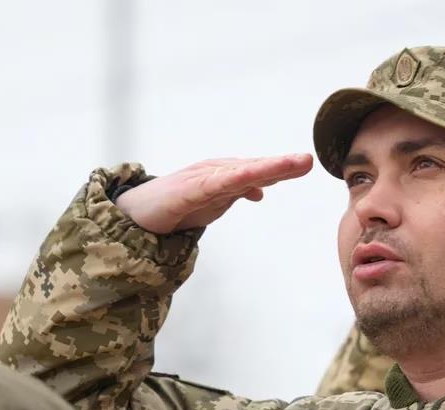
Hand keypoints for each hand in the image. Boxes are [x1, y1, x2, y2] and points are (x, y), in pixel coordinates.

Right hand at [115, 154, 313, 233]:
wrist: (137, 213)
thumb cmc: (178, 203)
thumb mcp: (216, 201)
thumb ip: (238, 193)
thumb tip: (262, 192)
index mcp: (226, 176)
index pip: (260, 171)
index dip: (284, 167)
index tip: (307, 163)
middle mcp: (216, 172)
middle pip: (254, 167)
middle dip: (281, 164)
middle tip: (307, 160)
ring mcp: (202, 179)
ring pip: (239, 173)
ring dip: (265, 167)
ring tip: (289, 164)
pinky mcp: (187, 192)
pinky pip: (214, 185)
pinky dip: (234, 180)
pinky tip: (252, 178)